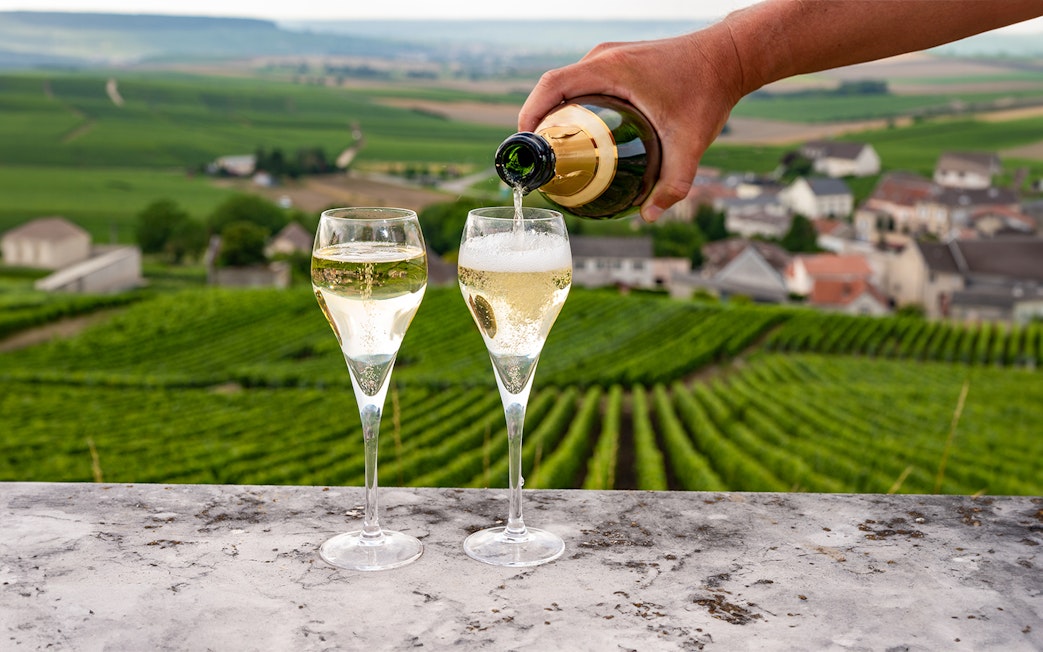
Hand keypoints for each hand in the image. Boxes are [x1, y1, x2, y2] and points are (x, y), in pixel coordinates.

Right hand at [518, 27, 746, 222]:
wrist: (730, 57)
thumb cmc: (709, 91)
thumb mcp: (691, 142)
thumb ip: (675, 182)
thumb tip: (650, 215)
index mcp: (610, 68)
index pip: (552, 85)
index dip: (530, 111)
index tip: (524, 143)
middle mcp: (604, 58)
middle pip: (553, 86)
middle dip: (538, 120)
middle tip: (538, 158)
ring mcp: (610, 57)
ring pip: (567, 83)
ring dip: (554, 112)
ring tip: (554, 149)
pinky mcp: (618, 61)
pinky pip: (583, 81)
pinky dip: (573, 104)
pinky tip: (581, 133)